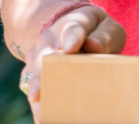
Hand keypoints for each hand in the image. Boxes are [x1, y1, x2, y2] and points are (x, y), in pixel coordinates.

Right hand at [20, 3, 124, 121]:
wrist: (70, 27)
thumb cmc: (94, 31)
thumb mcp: (106, 27)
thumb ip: (104, 35)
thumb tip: (94, 47)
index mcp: (72, 23)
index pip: (73, 29)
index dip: (72, 38)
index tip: (70, 48)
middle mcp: (49, 40)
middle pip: (45, 57)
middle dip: (43, 75)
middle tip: (39, 93)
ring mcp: (37, 57)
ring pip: (33, 76)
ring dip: (36, 95)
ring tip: (43, 116)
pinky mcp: (32, 74)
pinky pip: (32, 91)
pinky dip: (38, 106)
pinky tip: (44, 120)